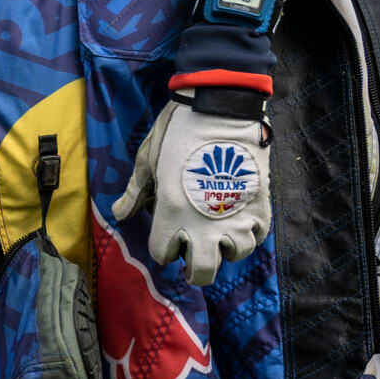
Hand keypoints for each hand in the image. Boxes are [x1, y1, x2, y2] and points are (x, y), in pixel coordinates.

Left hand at [110, 85, 273, 284]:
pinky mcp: (260, 204)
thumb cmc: (178, 130)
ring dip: (225, 250)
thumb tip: (119, 215)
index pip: (163, 253)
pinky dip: (250, 234)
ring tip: (219, 236)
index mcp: (171, 212)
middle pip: (202, 272)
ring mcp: (235, 216)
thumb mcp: (148, 159)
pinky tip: (239, 222)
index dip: (163, 248)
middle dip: (195, 269)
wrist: (222, 106)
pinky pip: (259, 236)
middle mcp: (204, 223)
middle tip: (194, 256)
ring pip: (234, 256)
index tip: (166, 236)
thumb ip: (136, 192)